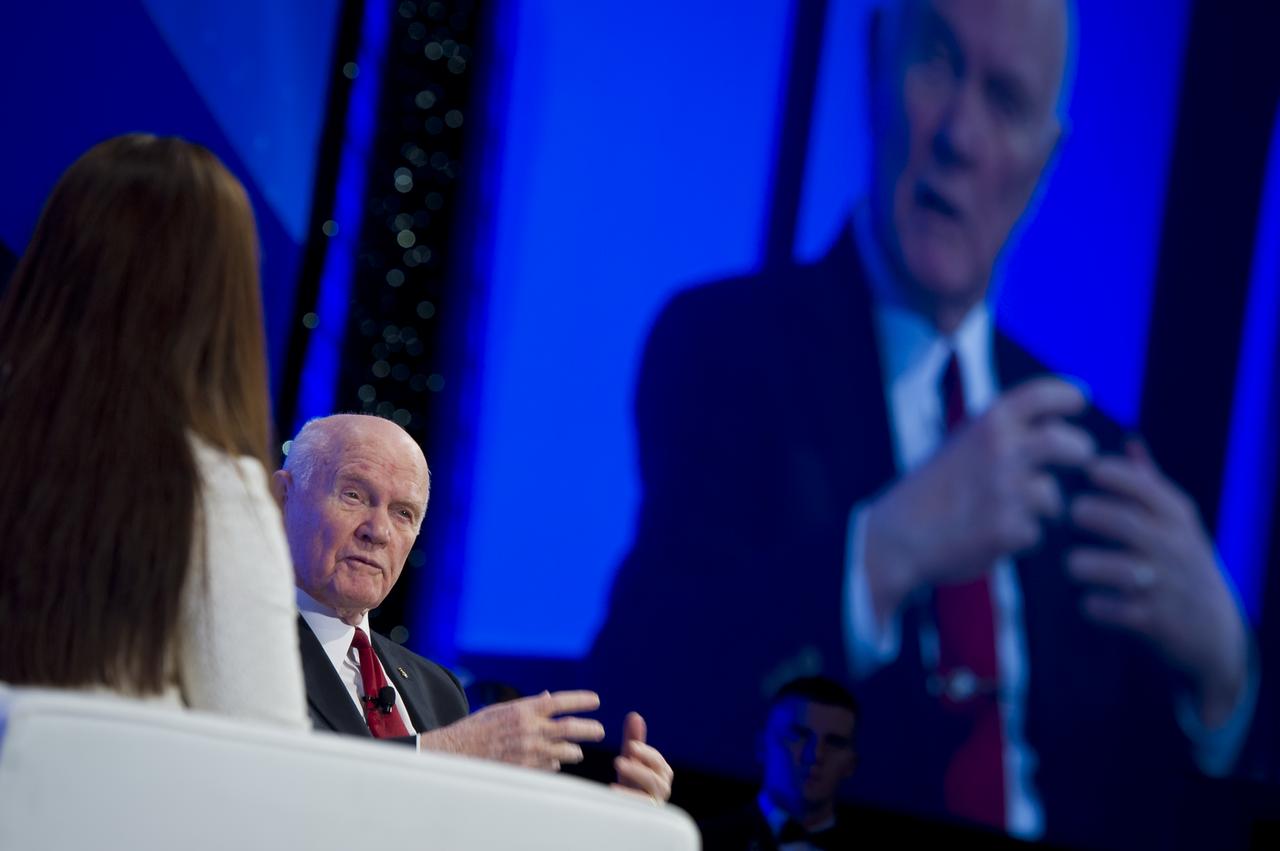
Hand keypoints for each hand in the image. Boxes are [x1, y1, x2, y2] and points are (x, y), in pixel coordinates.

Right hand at [419, 690, 604, 769]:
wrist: (456, 753)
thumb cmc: (477, 729)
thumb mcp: (501, 710)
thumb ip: (528, 705)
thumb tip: (549, 697)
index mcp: (522, 710)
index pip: (558, 702)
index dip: (580, 699)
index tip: (595, 700)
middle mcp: (528, 729)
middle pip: (569, 728)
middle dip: (589, 729)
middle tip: (600, 730)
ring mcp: (527, 751)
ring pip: (564, 751)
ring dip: (574, 751)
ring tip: (578, 751)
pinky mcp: (524, 769)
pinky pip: (550, 767)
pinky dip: (556, 764)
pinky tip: (555, 763)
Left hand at [611, 712, 672, 802]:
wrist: (628, 809)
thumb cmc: (632, 782)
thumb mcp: (632, 760)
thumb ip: (634, 739)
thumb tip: (634, 716)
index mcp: (662, 772)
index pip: (657, 760)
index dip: (645, 753)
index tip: (631, 746)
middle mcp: (663, 786)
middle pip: (657, 774)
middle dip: (640, 764)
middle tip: (620, 758)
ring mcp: (656, 801)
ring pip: (652, 787)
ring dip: (635, 775)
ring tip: (618, 767)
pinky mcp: (648, 814)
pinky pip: (641, 806)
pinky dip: (628, 797)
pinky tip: (613, 789)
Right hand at [865, 377, 1094, 618]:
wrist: (896, 536)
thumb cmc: (932, 489)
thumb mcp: (962, 443)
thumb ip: (1004, 433)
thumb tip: (1058, 426)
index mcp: (988, 422)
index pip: (1044, 395)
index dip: (1068, 396)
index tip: (1079, 403)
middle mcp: (1001, 449)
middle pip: (1068, 443)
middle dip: (1079, 452)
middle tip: (1080, 458)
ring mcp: (1006, 490)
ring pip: (1051, 497)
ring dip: (1041, 507)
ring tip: (1011, 511)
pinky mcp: (1008, 530)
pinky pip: (1034, 533)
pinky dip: (1018, 537)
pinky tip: (989, 535)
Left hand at [1067, 440, 1247, 725]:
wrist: (1215, 631)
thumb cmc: (1181, 563)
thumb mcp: (1177, 523)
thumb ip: (1149, 483)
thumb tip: (1129, 440)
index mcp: (1177, 518)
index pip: (1143, 485)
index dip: (1109, 474)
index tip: (1087, 472)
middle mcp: (1174, 547)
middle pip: (1122, 522)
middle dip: (1089, 514)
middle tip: (1071, 514)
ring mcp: (1166, 585)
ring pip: (1113, 568)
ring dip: (1083, 564)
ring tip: (1075, 564)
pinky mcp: (1155, 622)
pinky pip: (1111, 609)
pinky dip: (1094, 605)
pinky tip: (1091, 600)